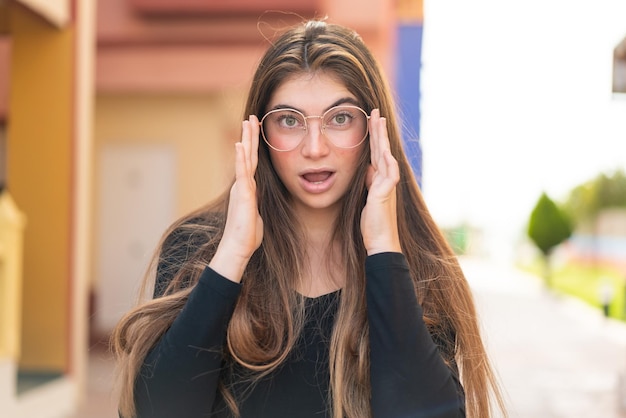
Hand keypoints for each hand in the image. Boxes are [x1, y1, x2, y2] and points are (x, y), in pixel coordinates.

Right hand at [209, 115, 263, 281]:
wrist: (239, 247)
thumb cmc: (248, 235)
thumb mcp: (257, 213)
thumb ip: (257, 203)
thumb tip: (260, 202)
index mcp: (247, 188)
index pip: (252, 162)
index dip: (254, 146)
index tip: (255, 130)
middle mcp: (243, 184)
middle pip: (248, 155)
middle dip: (250, 135)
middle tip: (251, 117)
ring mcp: (241, 187)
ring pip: (244, 158)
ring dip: (246, 139)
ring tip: (247, 121)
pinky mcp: (242, 193)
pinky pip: (242, 172)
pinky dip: (241, 157)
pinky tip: (241, 144)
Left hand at [361, 109, 401, 254]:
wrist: (380, 241)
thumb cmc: (373, 222)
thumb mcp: (366, 197)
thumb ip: (368, 182)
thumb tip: (367, 169)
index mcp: (379, 179)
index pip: (376, 152)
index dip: (374, 136)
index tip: (371, 120)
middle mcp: (385, 179)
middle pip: (381, 149)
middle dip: (378, 130)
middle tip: (375, 112)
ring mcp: (387, 186)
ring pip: (385, 157)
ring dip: (382, 139)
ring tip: (379, 122)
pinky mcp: (386, 195)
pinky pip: (389, 175)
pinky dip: (387, 162)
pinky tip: (385, 151)